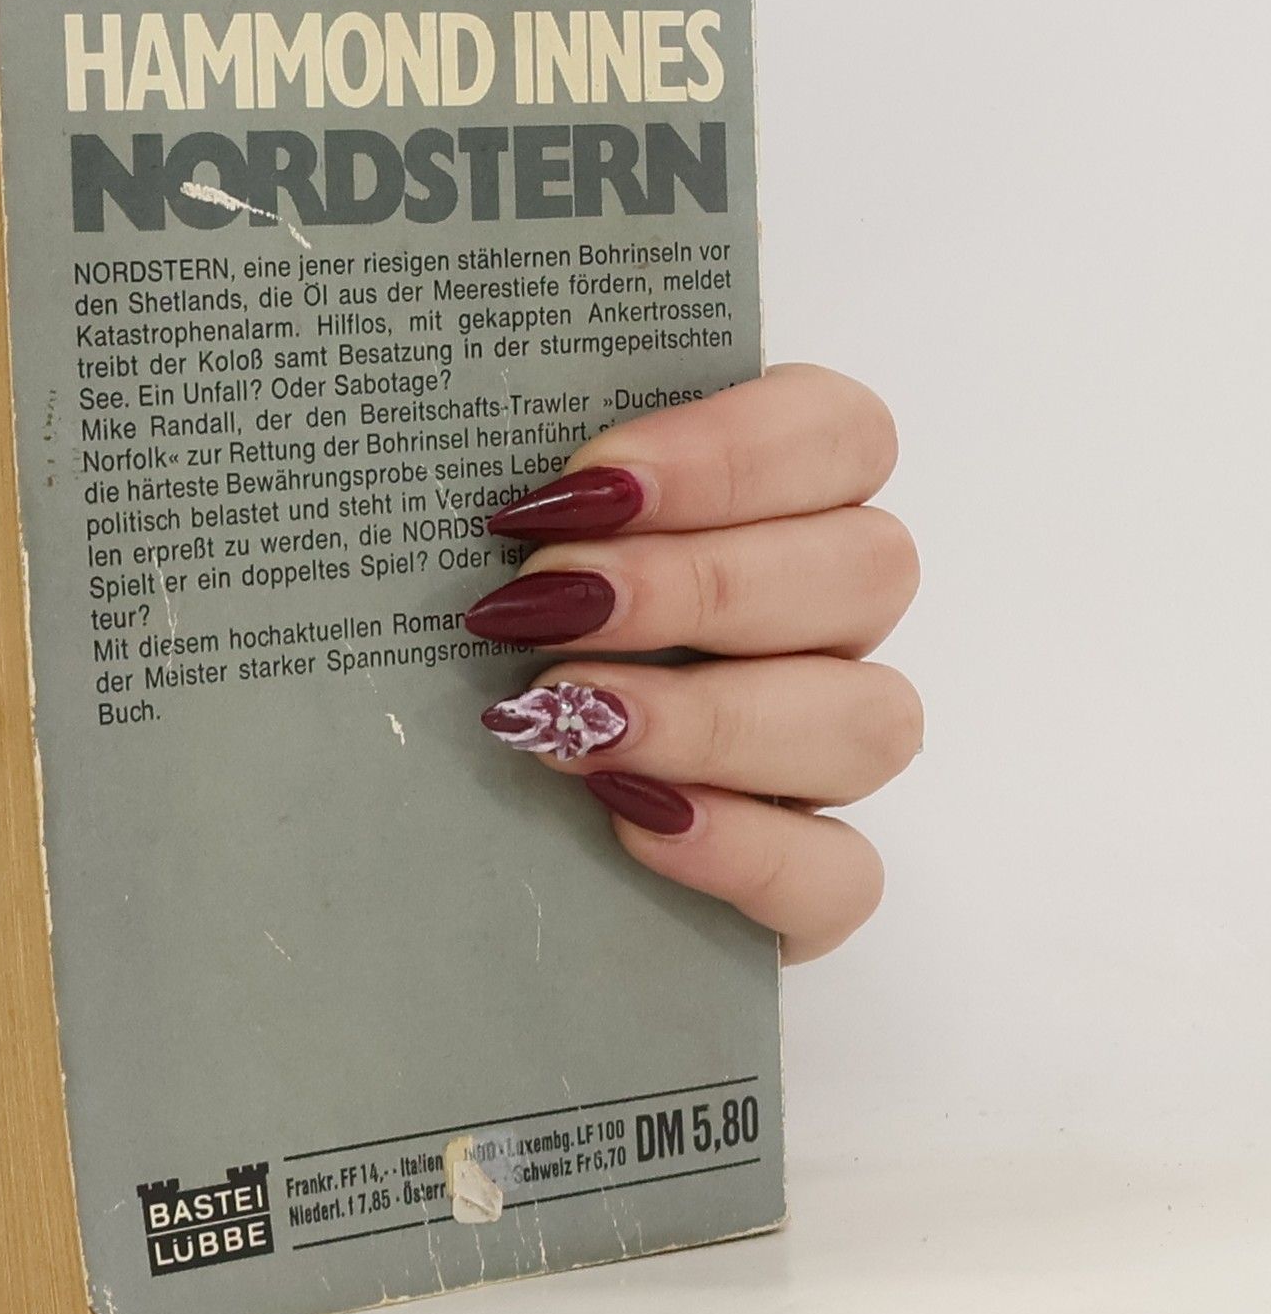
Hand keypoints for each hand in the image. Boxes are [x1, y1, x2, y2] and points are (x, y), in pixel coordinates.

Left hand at [467, 364, 919, 962]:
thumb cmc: (485, 643)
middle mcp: (827, 619)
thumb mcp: (502, 545)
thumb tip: (501, 490)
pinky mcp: (813, 881)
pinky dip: (741, 847)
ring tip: (563, 719)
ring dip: (711, 716)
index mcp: (781, 501)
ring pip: (868, 720)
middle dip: (696, 585)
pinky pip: (841, 872)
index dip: (729, 453)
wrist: (444, 829)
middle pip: (866, 569)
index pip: (838, 432)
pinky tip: (628, 820)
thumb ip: (535, 499)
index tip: (588, 489)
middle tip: (548, 605)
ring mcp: (828, 752)